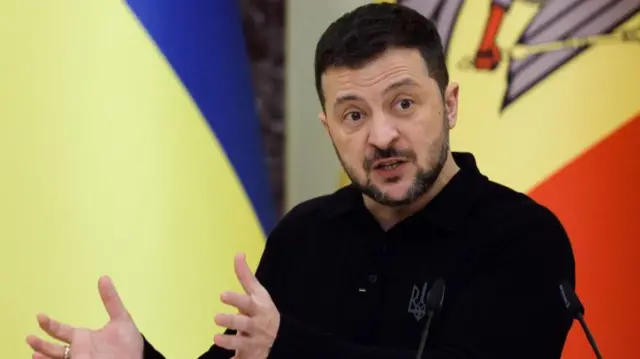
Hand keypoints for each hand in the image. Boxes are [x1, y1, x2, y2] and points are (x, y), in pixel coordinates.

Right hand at [26, 276, 142, 358]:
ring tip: (33, 353)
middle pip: (54, 347)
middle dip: (41, 343)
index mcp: (85, 337)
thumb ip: (111, 300)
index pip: (62, 331)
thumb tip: (104, 278)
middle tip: (29, 337)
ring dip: (45, 355)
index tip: (39, 316)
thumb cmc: (129, 345)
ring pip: (56, 358)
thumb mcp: (122, 319)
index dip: (50, 324)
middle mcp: (79, 350)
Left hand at [214, 253, 279, 358]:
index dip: (235, 299)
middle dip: (231, 321)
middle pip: (244, 323)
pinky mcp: (249, 355)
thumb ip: (245, 276)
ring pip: (242, 343)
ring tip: (216, 338)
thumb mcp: (258, 293)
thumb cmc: (264, 310)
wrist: (281, 338)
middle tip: (216, 317)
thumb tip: (238, 253)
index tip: (222, 295)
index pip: (247, 302)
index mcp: (258, 308)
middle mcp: (257, 325)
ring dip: (230, 341)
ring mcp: (253, 341)